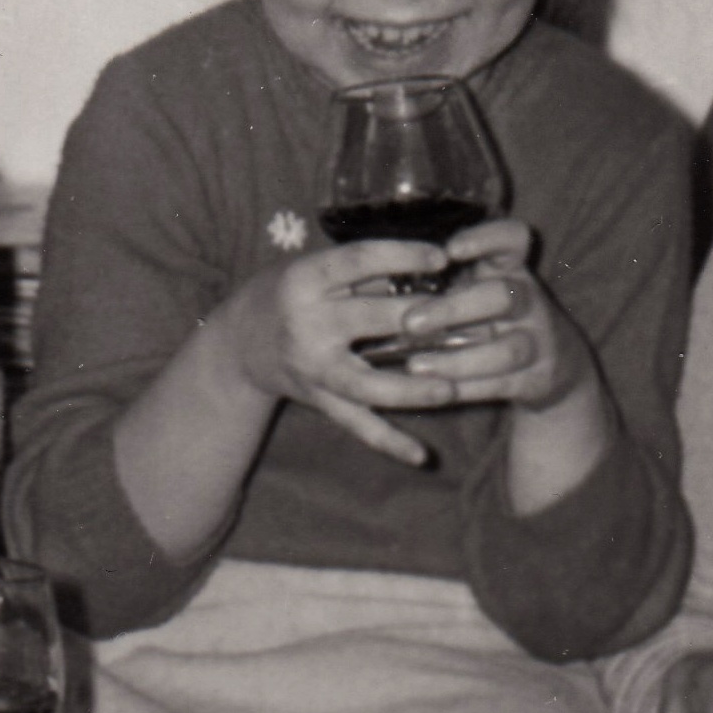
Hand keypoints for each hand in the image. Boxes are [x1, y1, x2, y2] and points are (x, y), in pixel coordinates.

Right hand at [217, 241, 468, 464]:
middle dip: (423, 320)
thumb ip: (364, 271)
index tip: (443, 257)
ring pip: (366, 384)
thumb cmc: (290, 292)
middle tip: (473, 317)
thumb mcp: (314, 268)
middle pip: (370, 320)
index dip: (401, 257)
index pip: (357, 261)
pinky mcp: (319, 400)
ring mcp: (312, 368)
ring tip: (450, 390)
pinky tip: (422, 455)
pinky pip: (357, 424)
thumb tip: (433, 263)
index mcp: (306, 279)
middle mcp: (307, 324)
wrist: (239, 342)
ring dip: (410, 390)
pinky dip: (389, 442)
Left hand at [394, 218, 592, 414]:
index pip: (512, 238)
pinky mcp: (537, 378)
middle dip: (454, 309)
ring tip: (415, 366)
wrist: (552, 365)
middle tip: (410, 323)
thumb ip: (437, 281)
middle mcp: (528, 300)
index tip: (450, 250)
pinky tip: (435, 390)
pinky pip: (503, 385)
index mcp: (510, 268)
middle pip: (503, 296)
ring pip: (507, 350)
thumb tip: (374, 276)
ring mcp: (538, 340)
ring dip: (458, 360)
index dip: (486, 239)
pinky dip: (467, 388)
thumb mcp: (474, 289)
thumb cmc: (490, 318)